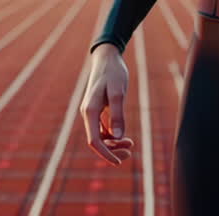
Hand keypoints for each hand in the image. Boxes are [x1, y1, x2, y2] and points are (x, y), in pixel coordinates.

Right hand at [80, 43, 134, 164]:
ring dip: (113, 144)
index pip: (94, 140)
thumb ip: (117, 114)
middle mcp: (88, 113)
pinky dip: (112, 136)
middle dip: (112, 150)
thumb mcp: (118, 92)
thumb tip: (117, 137)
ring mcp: (92, 112)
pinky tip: (124, 136)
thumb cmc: (113, 72)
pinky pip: (102, 129)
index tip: (119, 162)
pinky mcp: (98, 109)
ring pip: (100, 136)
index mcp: (90, 110)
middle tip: (131, 150)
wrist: (107, 56)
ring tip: (131, 143)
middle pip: (97, 141)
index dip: (106, 154)